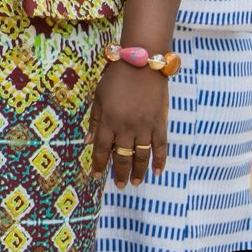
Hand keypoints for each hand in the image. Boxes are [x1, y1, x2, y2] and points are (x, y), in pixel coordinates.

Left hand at [91, 62, 168, 187]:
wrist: (142, 65)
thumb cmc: (116, 79)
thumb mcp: (99, 98)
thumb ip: (95, 121)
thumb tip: (89, 142)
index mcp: (108, 121)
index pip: (102, 149)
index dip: (100, 164)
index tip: (98, 176)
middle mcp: (126, 127)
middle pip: (122, 156)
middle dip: (120, 173)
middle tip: (119, 186)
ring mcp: (145, 127)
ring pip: (141, 156)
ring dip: (139, 171)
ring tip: (136, 183)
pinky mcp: (160, 123)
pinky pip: (161, 147)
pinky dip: (160, 161)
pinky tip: (157, 172)